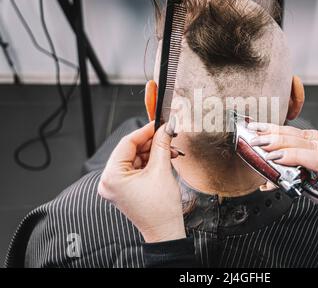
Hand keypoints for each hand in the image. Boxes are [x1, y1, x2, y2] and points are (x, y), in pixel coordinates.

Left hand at [98, 120, 185, 242]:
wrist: (165, 231)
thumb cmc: (160, 209)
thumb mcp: (161, 170)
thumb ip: (161, 145)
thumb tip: (165, 128)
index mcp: (111, 176)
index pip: (127, 143)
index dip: (145, 131)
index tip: (159, 124)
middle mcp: (108, 181)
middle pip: (130, 150)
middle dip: (151, 143)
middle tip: (167, 135)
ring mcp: (115, 185)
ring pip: (135, 158)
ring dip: (153, 152)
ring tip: (170, 150)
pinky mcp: (124, 188)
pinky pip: (136, 168)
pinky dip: (150, 162)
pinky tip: (164, 158)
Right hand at [248, 123, 317, 221]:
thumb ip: (299, 186)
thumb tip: (270, 180)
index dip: (296, 156)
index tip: (274, 156)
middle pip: (310, 143)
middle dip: (279, 141)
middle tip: (257, 141)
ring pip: (306, 134)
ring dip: (278, 132)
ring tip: (257, 130)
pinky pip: (309, 132)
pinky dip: (287, 132)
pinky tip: (270, 129)